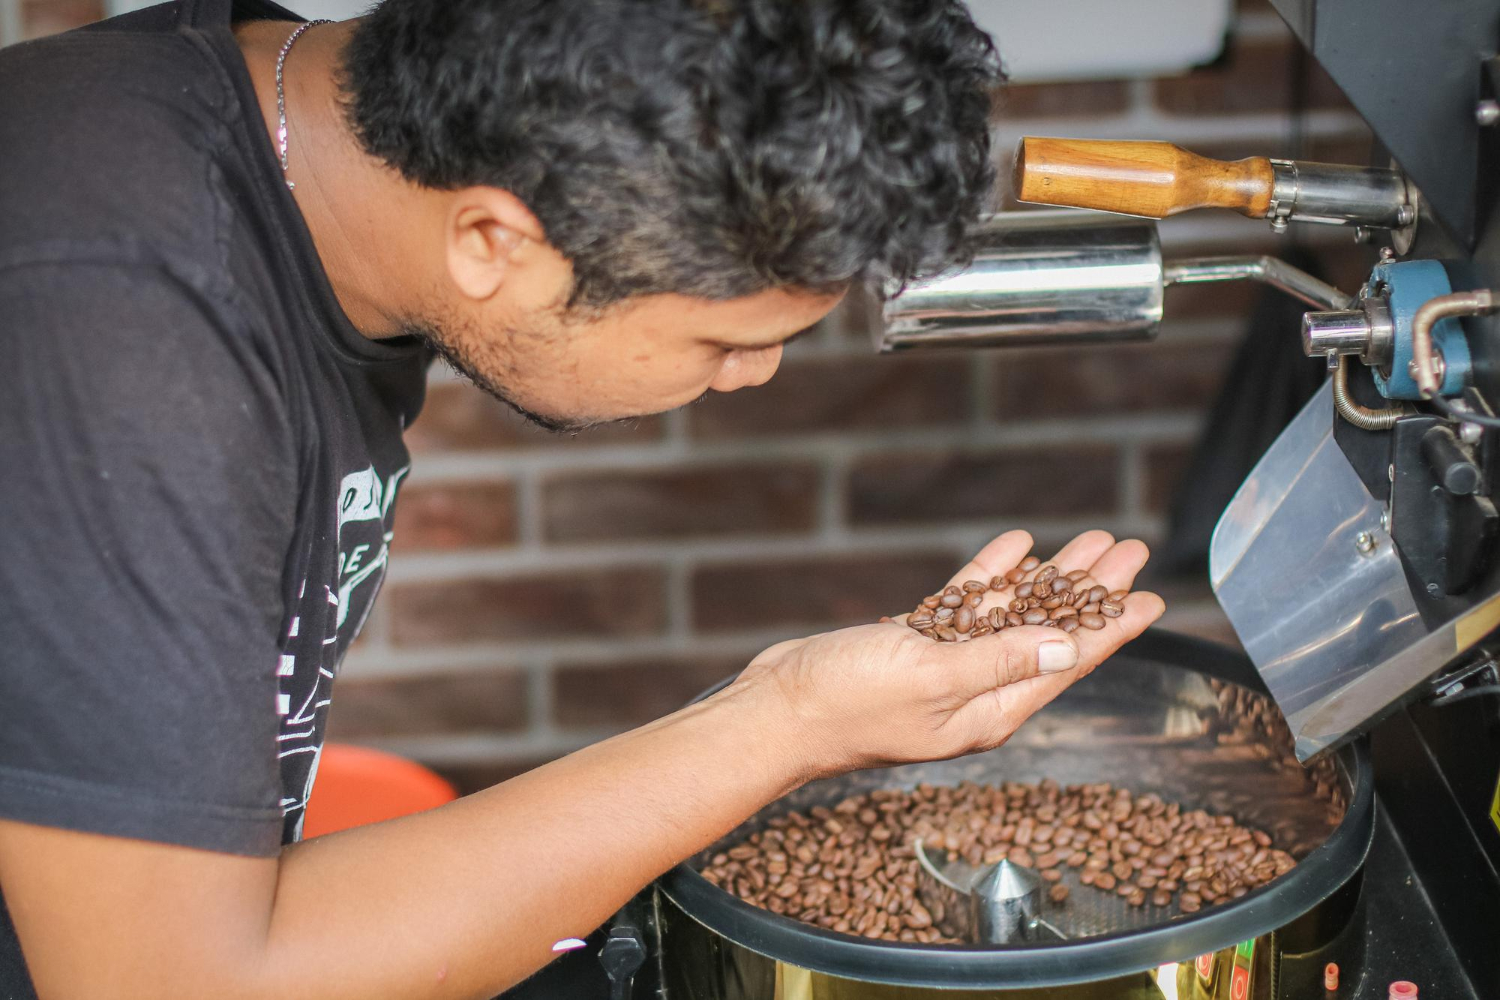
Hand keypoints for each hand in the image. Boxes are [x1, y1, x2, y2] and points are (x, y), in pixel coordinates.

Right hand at [730, 530, 1164, 780]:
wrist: (776, 710)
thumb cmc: (846, 705)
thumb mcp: (931, 678)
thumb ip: (1000, 660)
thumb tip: (1066, 646)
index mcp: (991, 708)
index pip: (1068, 661)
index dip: (1113, 627)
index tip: (1152, 597)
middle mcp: (977, 688)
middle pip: (1050, 631)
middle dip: (1092, 590)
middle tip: (1129, 549)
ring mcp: (946, 666)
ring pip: (1012, 613)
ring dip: (1050, 576)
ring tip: (1088, 541)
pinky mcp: (914, 645)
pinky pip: (966, 607)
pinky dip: (991, 576)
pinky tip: (1015, 548)